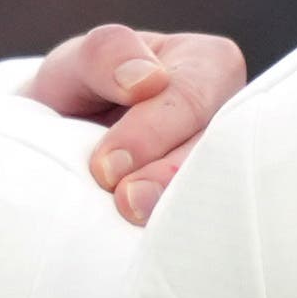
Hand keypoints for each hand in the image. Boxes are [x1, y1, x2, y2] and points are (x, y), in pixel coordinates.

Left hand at [25, 26, 246, 221]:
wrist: (66, 144)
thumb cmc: (82, 94)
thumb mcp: (77, 63)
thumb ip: (104, 54)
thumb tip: (146, 79)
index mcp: (207, 65)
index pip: (191, 98)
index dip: (150, 133)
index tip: (105, 166)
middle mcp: (230, 115)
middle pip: (212, 148)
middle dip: (167, 176)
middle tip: (125, 201)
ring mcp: (227, 163)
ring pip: (216, 186)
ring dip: (174, 206)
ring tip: (134, 218)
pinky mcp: (214, 205)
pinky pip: (209, 220)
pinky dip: (178, 231)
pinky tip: (156, 243)